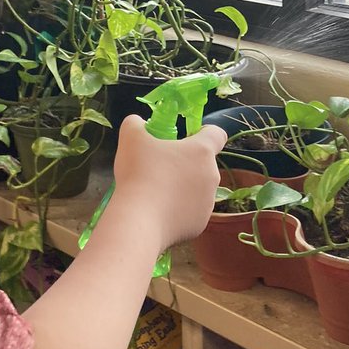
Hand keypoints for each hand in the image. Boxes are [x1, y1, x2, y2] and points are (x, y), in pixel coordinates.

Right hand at [110, 115, 226, 249]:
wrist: (140, 221)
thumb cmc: (140, 173)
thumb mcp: (131, 138)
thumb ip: (135, 124)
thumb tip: (137, 123)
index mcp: (202, 151)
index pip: (217, 134)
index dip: (203, 132)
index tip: (185, 138)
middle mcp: (212, 176)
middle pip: (203, 164)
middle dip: (185, 164)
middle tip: (159, 167)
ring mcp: (208, 203)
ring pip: (197, 189)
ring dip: (182, 188)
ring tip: (156, 193)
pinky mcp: (200, 225)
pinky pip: (190, 212)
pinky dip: (178, 211)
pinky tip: (158, 212)